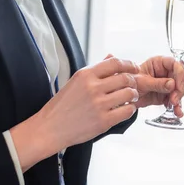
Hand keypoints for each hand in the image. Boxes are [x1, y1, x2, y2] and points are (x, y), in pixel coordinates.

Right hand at [11, 56, 142, 171]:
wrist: (49, 128)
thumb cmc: (62, 105)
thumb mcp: (76, 81)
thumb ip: (96, 69)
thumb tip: (112, 56)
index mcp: (85, 75)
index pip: (115, 63)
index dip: (129, 64)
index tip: (134, 68)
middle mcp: (92, 88)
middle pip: (125, 78)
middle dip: (133, 81)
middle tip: (132, 85)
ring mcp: (98, 105)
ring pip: (129, 93)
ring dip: (134, 95)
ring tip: (130, 97)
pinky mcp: (103, 121)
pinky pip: (127, 111)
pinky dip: (130, 109)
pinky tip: (125, 109)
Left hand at [135, 55, 183, 116]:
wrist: (124, 97)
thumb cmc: (129, 83)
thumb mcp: (142, 82)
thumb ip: (157, 83)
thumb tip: (172, 84)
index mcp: (159, 63)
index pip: (175, 64)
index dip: (179, 74)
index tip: (177, 85)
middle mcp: (165, 72)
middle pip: (180, 78)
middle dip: (179, 89)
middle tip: (174, 99)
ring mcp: (167, 84)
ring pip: (179, 90)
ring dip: (179, 99)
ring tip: (175, 107)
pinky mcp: (166, 95)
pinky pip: (175, 100)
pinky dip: (177, 107)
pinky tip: (178, 112)